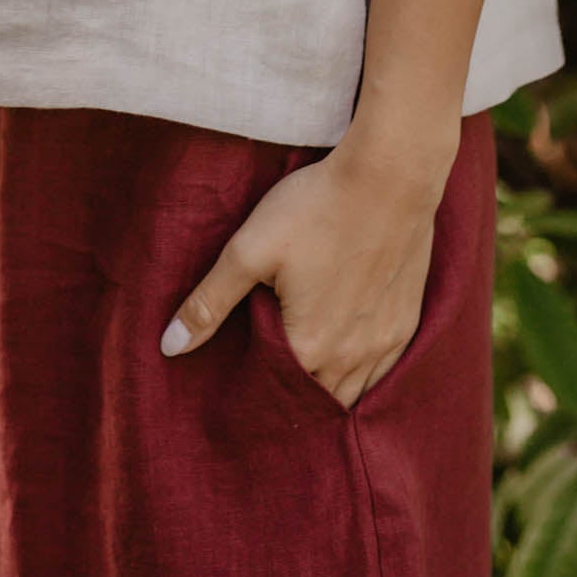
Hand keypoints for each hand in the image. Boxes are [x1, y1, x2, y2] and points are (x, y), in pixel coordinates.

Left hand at [158, 123, 451, 407]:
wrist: (389, 176)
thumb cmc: (315, 208)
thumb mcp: (250, 249)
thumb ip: (209, 303)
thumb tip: (169, 348)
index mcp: (310, 349)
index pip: (277, 397)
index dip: (257, 393)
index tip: (241, 384)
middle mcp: (352, 360)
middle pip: (316, 400)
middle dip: (292, 397)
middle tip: (269, 379)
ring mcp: (385, 344)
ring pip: (352, 393)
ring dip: (328, 389)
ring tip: (304, 372)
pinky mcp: (406, 324)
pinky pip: (382, 373)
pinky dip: (361, 374)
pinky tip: (346, 354)